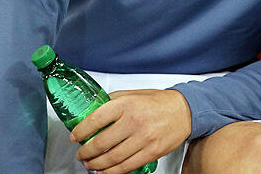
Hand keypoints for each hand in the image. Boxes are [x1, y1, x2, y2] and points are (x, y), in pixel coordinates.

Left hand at [70, 88, 191, 173]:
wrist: (185, 111)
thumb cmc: (159, 102)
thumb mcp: (134, 93)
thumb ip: (114, 100)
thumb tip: (93, 109)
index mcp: (127, 104)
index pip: (95, 119)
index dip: (81, 131)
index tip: (75, 136)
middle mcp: (134, 121)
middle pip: (101, 143)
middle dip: (86, 152)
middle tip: (81, 153)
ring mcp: (143, 138)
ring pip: (111, 158)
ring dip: (96, 165)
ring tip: (90, 164)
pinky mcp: (151, 152)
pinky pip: (126, 167)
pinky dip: (111, 172)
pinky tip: (105, 171)